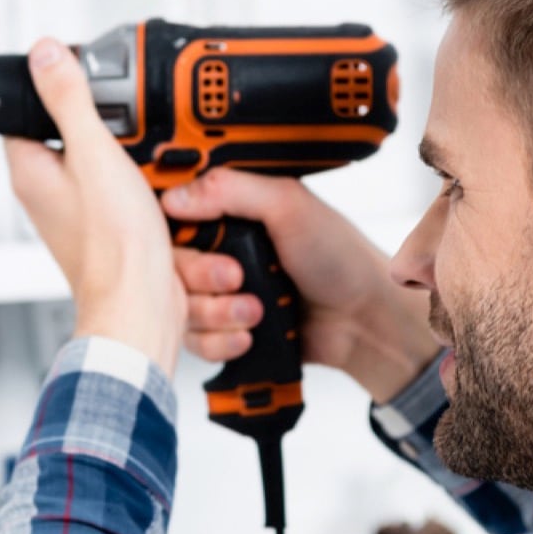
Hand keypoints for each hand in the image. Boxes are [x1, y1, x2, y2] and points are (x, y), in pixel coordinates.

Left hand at [4, 39, 185, 375]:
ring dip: (142, 167)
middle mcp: (53, 196)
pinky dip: (157, 196)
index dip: (53, 92)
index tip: (83, 82)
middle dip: (113, 133)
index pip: (26, 115)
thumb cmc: (112, 248)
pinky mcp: (116, 235)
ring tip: (153, 173)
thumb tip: (44, 55)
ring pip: (115, 170)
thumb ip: (69, 101)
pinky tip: (169, 199)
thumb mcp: (94, 154)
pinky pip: (137, 201)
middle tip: (130, 133)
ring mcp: (85, 217)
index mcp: (33, 173)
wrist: (143, 308)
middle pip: (79, 139)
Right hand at [161, 169, 440, 400]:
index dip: (171, 232)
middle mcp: (217, 251)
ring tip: (256, 311)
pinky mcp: (224, 332)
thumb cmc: (338, 256)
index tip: (195, 239)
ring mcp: (218, 294)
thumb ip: (231, 190)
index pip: (170, 217)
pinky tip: (249, 336)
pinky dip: (220, 342)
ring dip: (215, 313)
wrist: (364, 319)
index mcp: (228, 213)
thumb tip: (173, 196)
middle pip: (168, 266)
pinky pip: (194, 342)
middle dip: (200, 277)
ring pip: (178, 308)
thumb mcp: (289, 205)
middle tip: (236, 277)